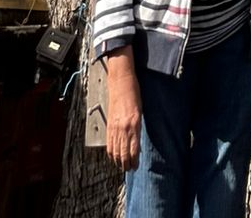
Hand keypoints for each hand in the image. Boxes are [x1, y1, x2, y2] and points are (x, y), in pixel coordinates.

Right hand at [104, 49, 141, 171]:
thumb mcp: (140, 110)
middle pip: (123, 153)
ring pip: (115, 150)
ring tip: (122, 166)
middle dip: (126, 164)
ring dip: (118, 160)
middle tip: (130, 169)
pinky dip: (111, 152)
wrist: (121, 81)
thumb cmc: (134, 93)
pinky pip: (109, 142)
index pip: (133, 149)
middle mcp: (124, 127)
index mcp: (134, 123)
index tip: (136, 167)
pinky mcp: (109, 123)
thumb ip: (138, 127)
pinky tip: (114, 156)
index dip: (134, 161)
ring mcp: (115, 126)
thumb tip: (137, 142)